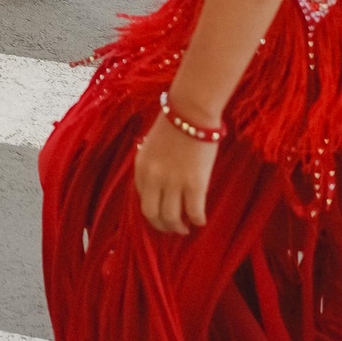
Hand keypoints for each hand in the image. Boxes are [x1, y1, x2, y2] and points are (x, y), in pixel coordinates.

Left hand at [133, 113, 218, 233]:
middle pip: (152, 214)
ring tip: (186, 228)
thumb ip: (152, 166)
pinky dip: (197, 220)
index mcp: (141, 167)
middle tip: (172, 228)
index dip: (152, 211)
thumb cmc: (174, 124)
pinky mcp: (195, 184)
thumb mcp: (152, 146)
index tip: (161, 214)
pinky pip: (194, 212)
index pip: (141, 199)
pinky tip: (201, 220)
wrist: (191, 112)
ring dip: (179, 228)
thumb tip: (159, 184)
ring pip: (172, 218)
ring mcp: (174, 182)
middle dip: (161, 226)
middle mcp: (153, 178)